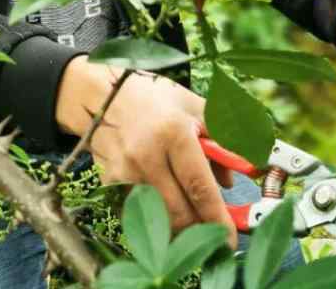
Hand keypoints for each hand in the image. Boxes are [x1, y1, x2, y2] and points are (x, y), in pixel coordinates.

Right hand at [55, 57, 237, 246]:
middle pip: (178, 212)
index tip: (230, 239)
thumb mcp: (196, 109)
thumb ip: (222, 142)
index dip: (217, 218)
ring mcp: (124, 172)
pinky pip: (138, 214)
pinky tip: (165, 208)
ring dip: (180, 228)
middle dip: (200, 230)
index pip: (199, 187)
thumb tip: (231, 183)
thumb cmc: (157, 101)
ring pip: (158, 219)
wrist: (103, 96)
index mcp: (173, 133)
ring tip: (194, 221)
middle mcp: (146, 156)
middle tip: (215, 234)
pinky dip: (156, 218)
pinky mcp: (109, 184)